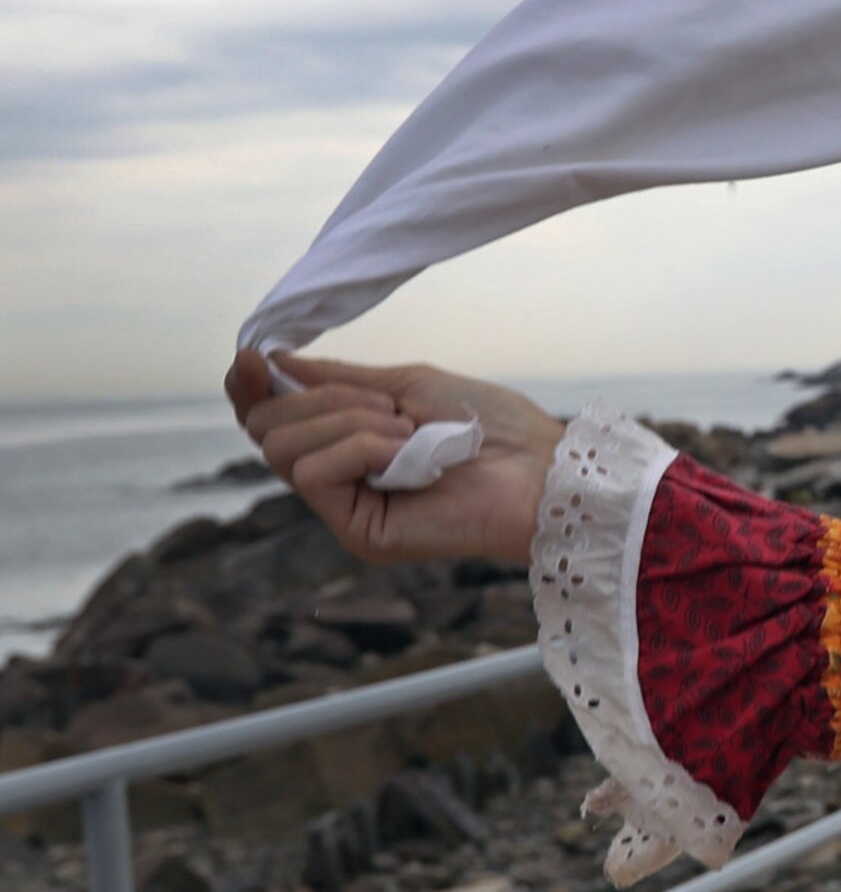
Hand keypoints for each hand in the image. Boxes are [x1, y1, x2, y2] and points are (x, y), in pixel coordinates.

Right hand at [226, 348, 562, 567]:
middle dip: (322, 399)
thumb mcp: (404, 385)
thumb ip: (337, 379)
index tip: (252, 357)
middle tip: (389, 408)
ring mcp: (346, 510)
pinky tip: (404, 451)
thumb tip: (270, 361)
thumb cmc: (489, 424)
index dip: (249, 387)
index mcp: (345, 445)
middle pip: (266, 428)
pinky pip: (312, 474)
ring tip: (406, 431)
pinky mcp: (359, 534)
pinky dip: (358, 447)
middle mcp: (339, 481)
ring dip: (346, 421)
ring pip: (282, 448)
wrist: (540, 467)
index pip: (268, 419)